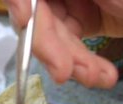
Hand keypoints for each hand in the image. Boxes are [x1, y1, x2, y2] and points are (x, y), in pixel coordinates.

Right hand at [3, 0, 122, 87]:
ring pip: (53, 37)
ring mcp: (68, 1)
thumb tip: (25, 1)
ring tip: (95, 76)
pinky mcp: (83, 21)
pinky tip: (102, 75)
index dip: (20, 5)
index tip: (25, 22)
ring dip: (73, 62)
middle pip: (35, 15)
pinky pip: (72, 48)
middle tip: (65, 70)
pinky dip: (85, 66)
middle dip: (50, 46)